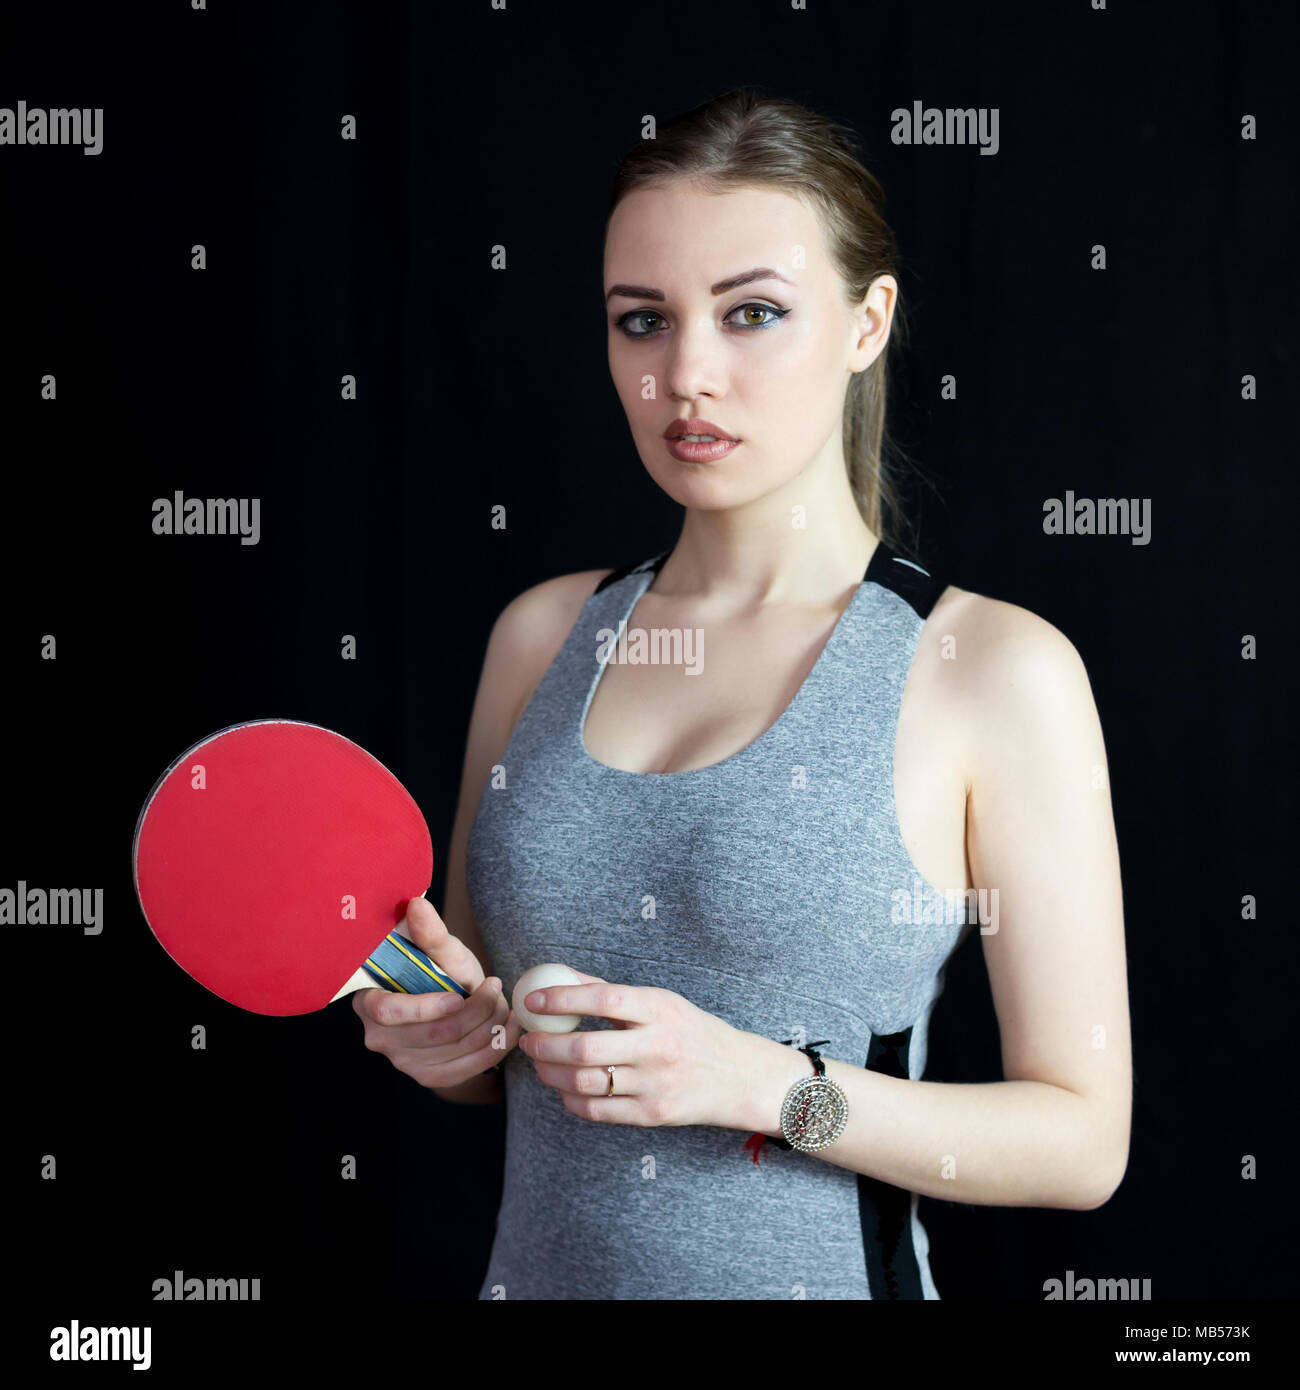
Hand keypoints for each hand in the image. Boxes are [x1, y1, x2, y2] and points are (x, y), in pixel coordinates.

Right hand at [352, 896, 522, 1087]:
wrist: (451, 997)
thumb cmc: (439, 969)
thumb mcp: (440, 949)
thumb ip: (430, 932)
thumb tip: (416, 905)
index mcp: (369, 1001)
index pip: (388, 1012)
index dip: (425, 1008)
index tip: (458, 996)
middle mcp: (379, 1038)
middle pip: (432, 1034)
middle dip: (475, 1011)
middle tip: (497, 987)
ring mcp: (402, 1062)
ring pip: (455, 1050)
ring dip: (490, 1026)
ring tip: (504, 1002)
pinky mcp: (427, 1076)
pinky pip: (466, 1070)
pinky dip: (495, 1048)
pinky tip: (508, 1027)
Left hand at [517, 969, 756, 1129]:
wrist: (737, 1076)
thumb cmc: (690, 1032)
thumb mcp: (661, 1002)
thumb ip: (610, 990)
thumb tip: (561, 975)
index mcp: (659, 1009)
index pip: (603, 998)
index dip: (561, 999)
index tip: (532, 1000)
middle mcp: (657, 1047)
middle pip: (586, 1049)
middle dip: (545, 1045)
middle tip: (529, 1039)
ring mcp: (654, 1084)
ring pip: (584, 1083)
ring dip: (550, 1073)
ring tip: (540, 1064)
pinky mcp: (651, 1115)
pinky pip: (597, 1111)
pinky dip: (569, 1100)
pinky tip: (563, 1088)